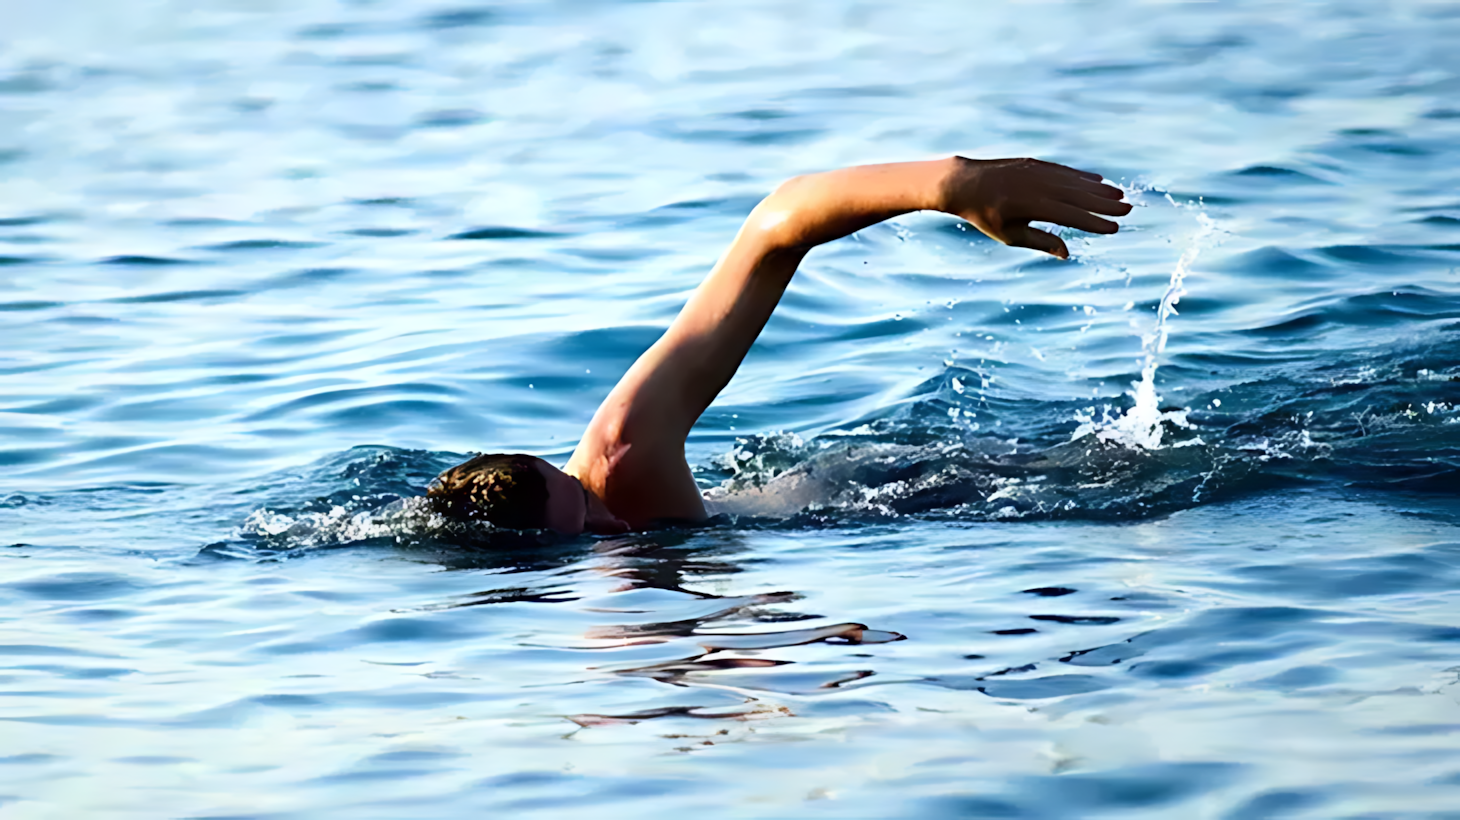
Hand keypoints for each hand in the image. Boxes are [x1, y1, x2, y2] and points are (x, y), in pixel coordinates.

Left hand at [939, 157, 1130, 259]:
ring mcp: (1037, 172)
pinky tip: (1096, 180)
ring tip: (1119, 195)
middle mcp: (1038, 186)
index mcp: (1033, 207)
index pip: (1071, 216)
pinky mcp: (1034, 164)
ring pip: (1074, 181)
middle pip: (1079, 196)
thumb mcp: (1010, 235)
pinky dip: (1081, 176)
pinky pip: (1063, 170)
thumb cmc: (985, 215)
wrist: (964, 183)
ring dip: (1098, 189)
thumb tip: (1066, 253)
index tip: (1114, 228)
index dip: (1094, 222)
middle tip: (1129, 209)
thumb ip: (1040, 242)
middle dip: (1105, 204)